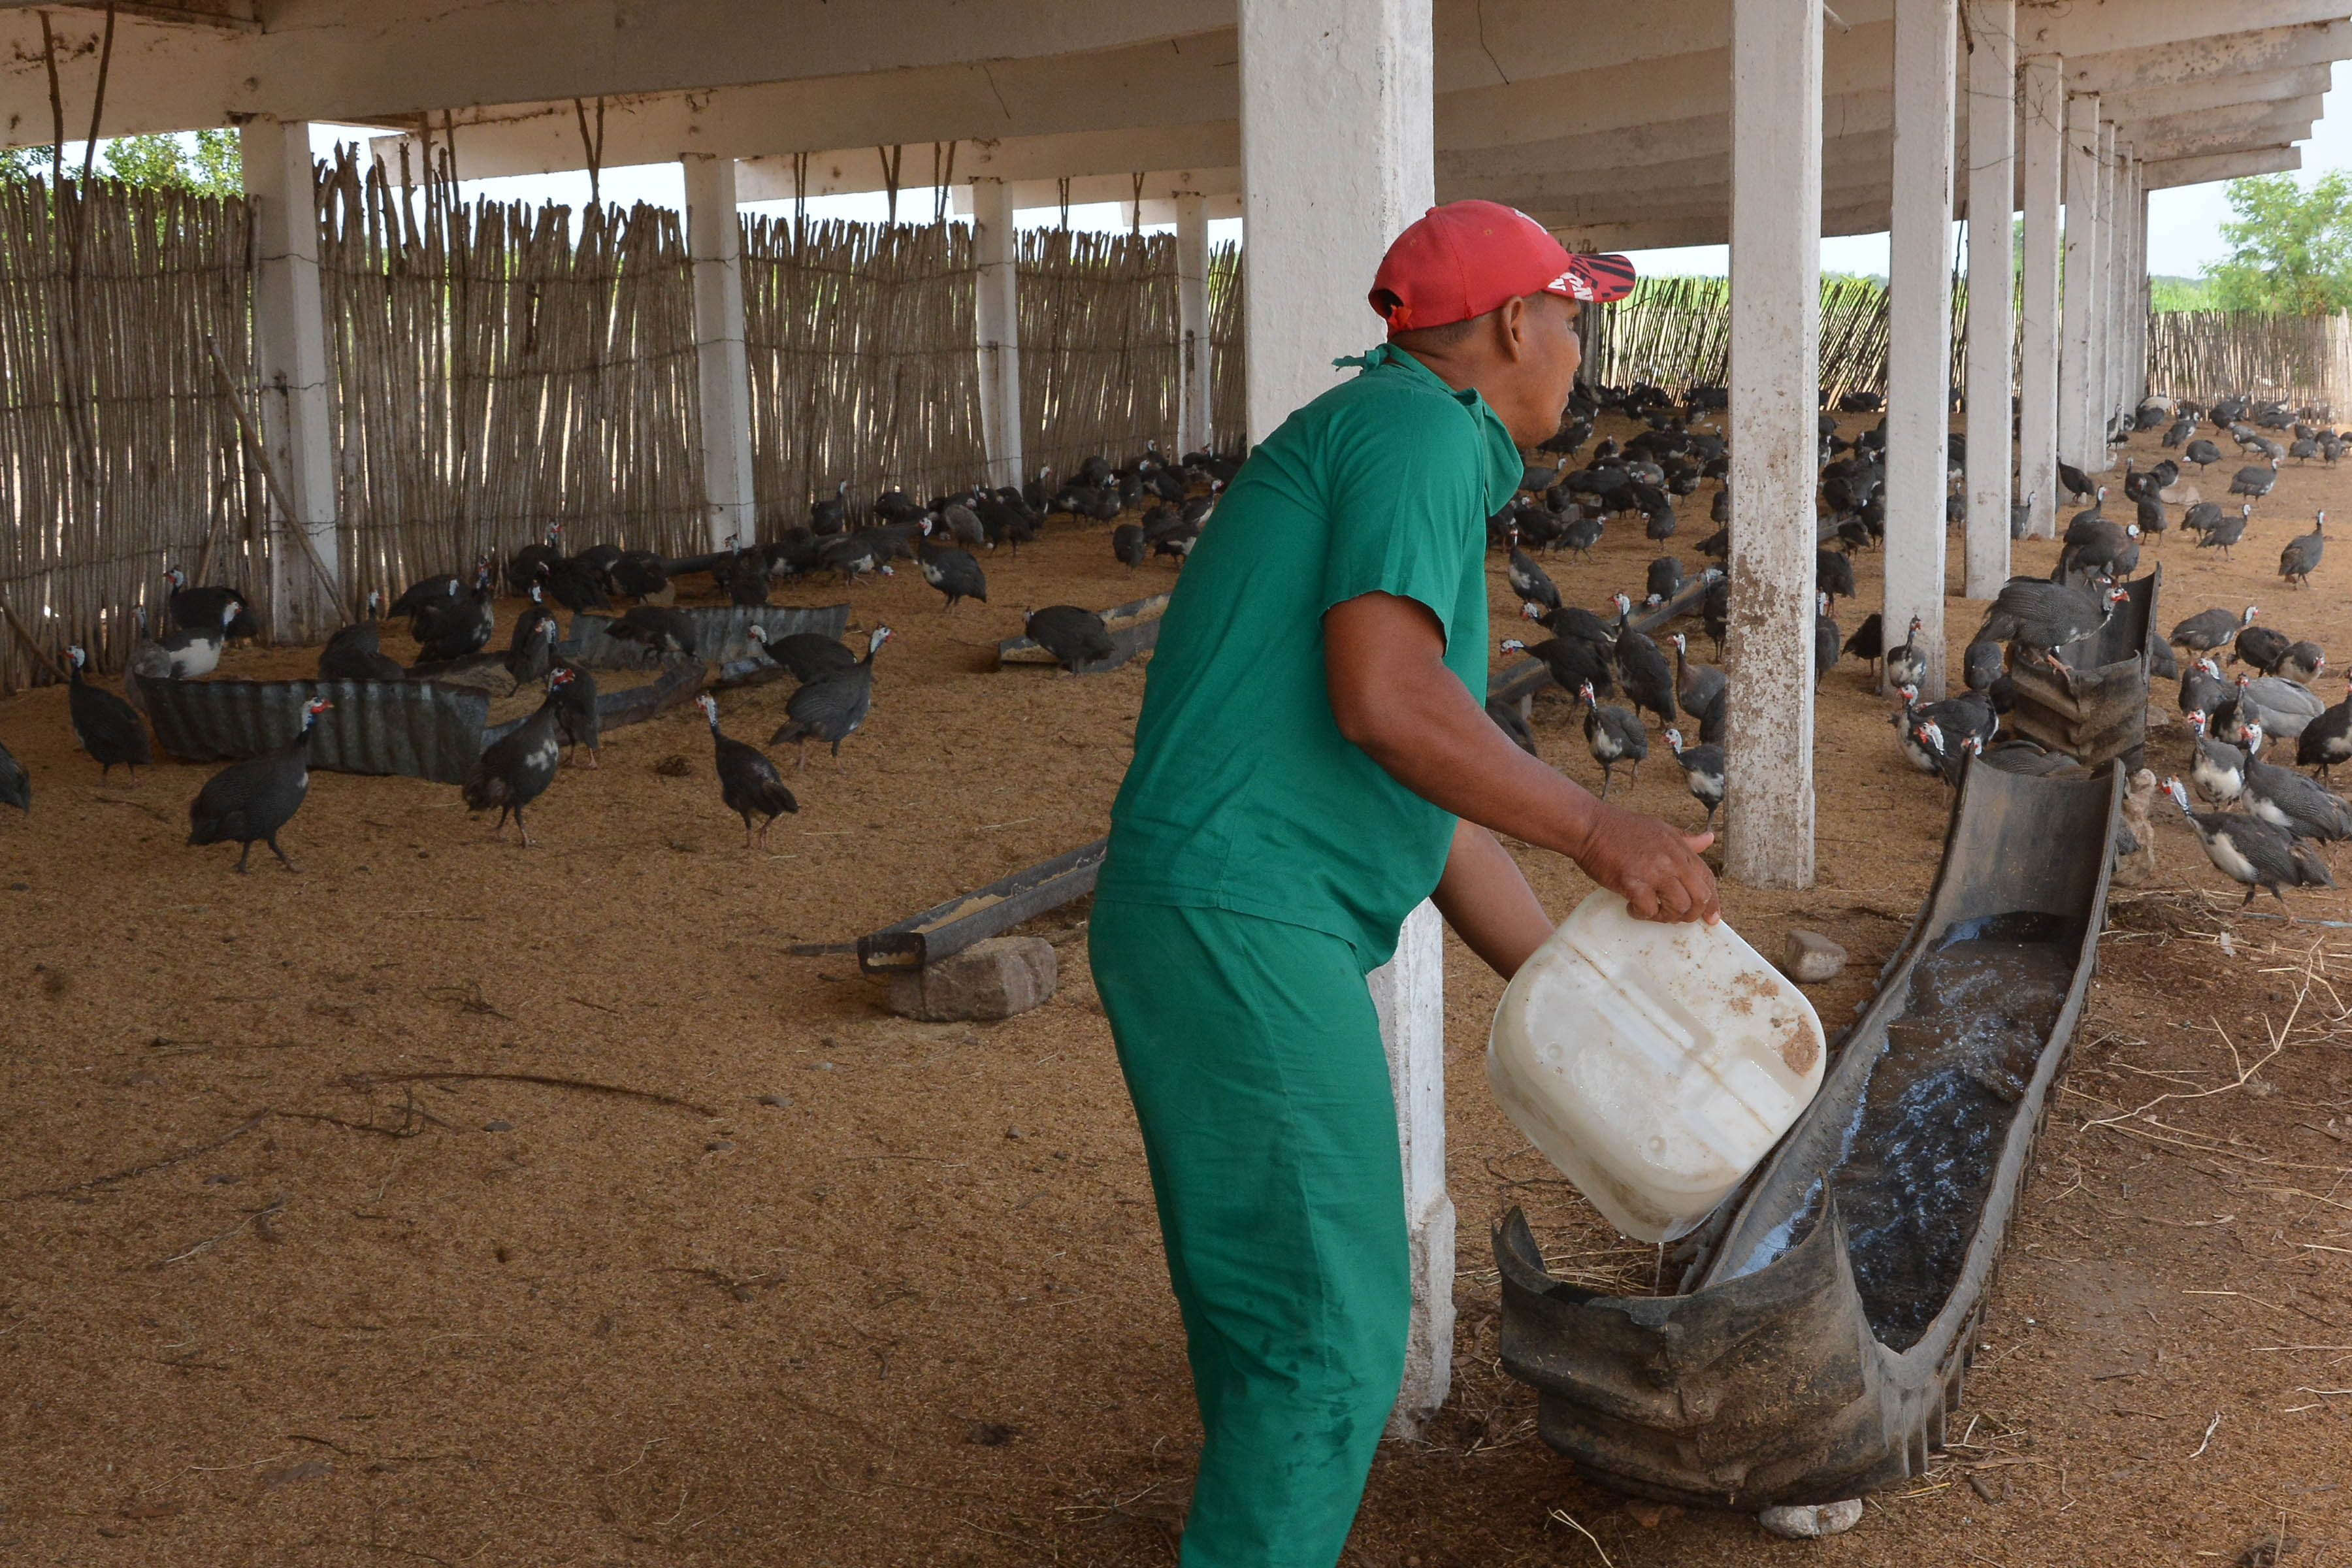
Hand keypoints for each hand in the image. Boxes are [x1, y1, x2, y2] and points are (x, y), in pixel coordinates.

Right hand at [1568, 802, 1719, 924]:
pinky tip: (1632, 907)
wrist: (1589, 826)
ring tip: (1652, 911)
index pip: (1707, 878)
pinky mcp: (1632, 882)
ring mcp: (1653, 871)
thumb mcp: (1660, 829)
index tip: (1712, 918)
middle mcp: (1671, 860)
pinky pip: (1648, 910)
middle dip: (1692, 914)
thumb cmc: (1620, 828)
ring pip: (1678, 907)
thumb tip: (1709, 838)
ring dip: (1666, 917)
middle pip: (1699, 897)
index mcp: (1679, 847)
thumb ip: (1685, 840)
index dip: (1712, 901)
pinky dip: (1641, 915)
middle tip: (1676, 917)